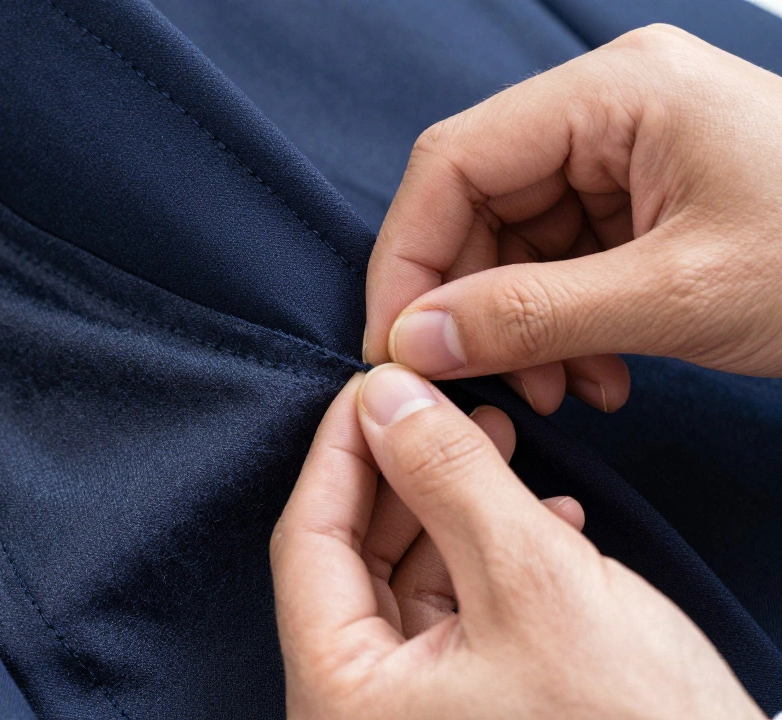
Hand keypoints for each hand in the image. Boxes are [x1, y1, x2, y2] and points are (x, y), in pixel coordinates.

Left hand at [270, 365, 763, 718]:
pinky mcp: (464, 710)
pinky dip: (488, 558)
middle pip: (353, 557)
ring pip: (408, 578)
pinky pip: (454, 613)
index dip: (341, 450)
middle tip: (443, 404)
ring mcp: (410, 713)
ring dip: (452, 505)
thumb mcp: (533, 580)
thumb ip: (449, 477)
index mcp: (341, 694)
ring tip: (498, 440)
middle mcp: (359, 710)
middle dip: (405, 471)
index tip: (376, 383)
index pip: (308, 541)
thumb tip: (387, 394)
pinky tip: (542, 516)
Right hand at [363, 25, 781, 414]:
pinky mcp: (649, 197)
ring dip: (525, 328)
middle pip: (481, 204)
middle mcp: (609, 108)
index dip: (410, 259)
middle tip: (486, 384)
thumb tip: (413, 342)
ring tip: (567, 392)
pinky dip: (567, 327)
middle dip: (476, 305)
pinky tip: (604, 376)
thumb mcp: (678, 296)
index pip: (454, 162)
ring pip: (520, 242)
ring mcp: (630, 152)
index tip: (398, 347)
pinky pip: (567, 261)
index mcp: (613, 93)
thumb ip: (533, 317)